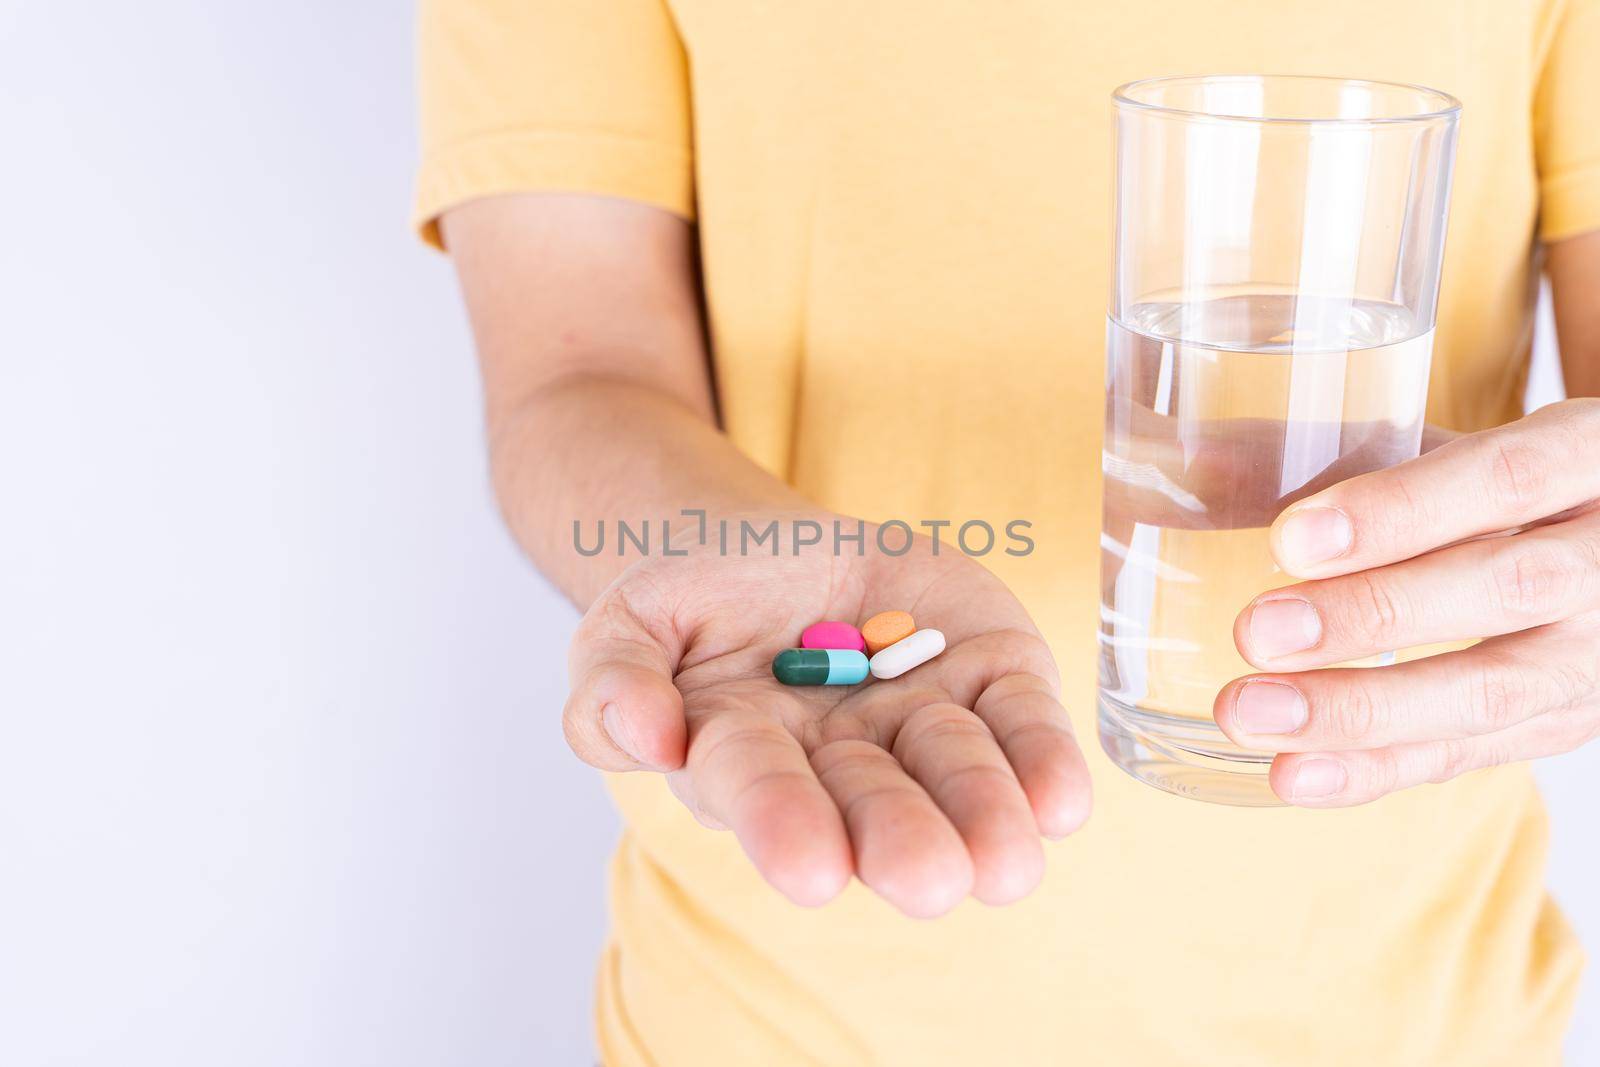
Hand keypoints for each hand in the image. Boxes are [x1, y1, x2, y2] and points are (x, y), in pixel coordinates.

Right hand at [561, 513, 1091, 915]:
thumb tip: (648, 738)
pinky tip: (1061, 802)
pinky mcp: (992, 670)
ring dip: (984, 810)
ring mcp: (923, 719)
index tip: (811, 871)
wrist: (783, 548)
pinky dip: (1044, 758)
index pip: (764, 792)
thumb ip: (611, 682)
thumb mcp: (627, 619)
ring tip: (1006, 860)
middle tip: (929, 879)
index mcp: (748, 756)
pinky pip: (1024, 721)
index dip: (785, 826)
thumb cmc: (698, 599)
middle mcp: (842, 760)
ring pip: (959, 774)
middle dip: (902, 838)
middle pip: (874, 804)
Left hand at [1214, 399, 1599, 805]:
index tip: (1290, 538)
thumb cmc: (1492, 482)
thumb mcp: (1434, 443)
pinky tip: (1293, 776)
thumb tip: (1173, 457)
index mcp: (1589, 456)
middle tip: (1254, 632)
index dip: (1402, 511)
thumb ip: (1316, 449)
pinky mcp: (1567, 721)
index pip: (1505, 478)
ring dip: (1363, 712)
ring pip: (1497, 691)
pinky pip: (1475, 754)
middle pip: (1509, 587)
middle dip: (1374, 616)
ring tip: (1249, 716)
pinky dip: (1379, 769)